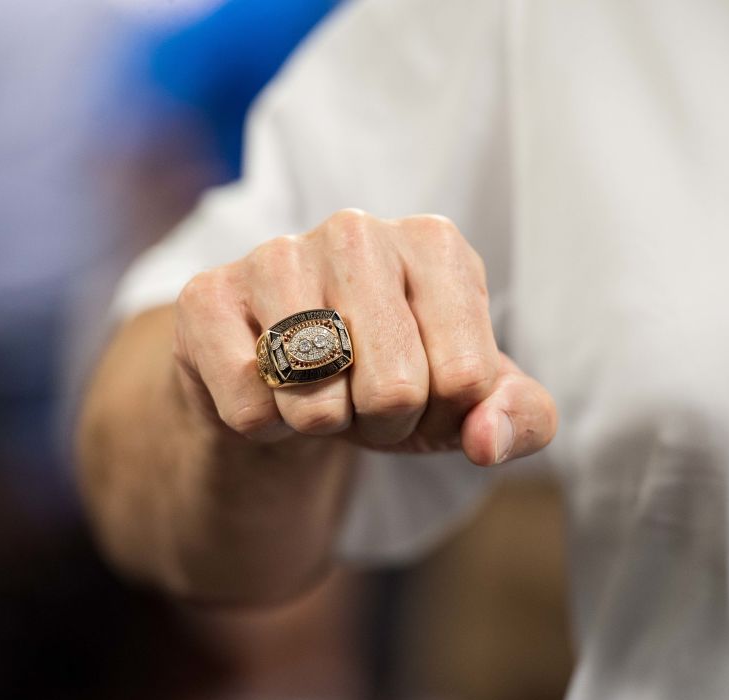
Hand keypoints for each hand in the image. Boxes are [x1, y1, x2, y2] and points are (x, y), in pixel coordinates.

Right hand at [173, 209, 556, 465]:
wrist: (290, 384)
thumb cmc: (398, 380)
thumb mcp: (477, 404)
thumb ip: (522, 420)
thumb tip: (485, 441)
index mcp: (436, 243)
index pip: (466, 378)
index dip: (445, 415)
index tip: (425, 391)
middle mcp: (357, 229)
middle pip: (396, 391)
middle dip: (385, 426)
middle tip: (365, 401)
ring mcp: (275, 255)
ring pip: (316, 401)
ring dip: (323, 428)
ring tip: (320, 394)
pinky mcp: (206, 295)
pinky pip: (249, 407)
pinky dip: (263, 429)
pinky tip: (266, 392)